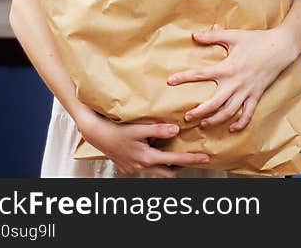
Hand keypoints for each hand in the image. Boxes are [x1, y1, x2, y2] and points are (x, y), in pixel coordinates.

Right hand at [79, 112, 209, 177]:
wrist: (95, 134)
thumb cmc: (115, 130)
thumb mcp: (138, 128)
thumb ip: (158, 129)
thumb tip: (176, 130)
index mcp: (146, 158)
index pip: (175, 160)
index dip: (191, 159)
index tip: (205, 158)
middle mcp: (141, 166)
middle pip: (168, 172)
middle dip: (182, 165)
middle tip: (193, 156)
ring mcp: (134, 168)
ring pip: (158, 170)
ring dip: (168, 163)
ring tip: (177, 150)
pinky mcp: (129, 166)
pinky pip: (148, 166)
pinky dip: (156, 160)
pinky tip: (157, 149)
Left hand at [167, 26, 296, 131]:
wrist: (281, 47)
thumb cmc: (257, 40)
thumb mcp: (234, 36)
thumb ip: (213, 36)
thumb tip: (194, 35)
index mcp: (228, 68)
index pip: (201, 74)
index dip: (184, 78)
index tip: (170, 81)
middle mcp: (236, 83)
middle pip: (214, 103)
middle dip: (199, 112)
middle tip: (187, 117)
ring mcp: (247, 91)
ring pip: (229, 112)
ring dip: (216, 120)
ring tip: (204, 124)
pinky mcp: (257, 95)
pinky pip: (248, 113)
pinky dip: (240, 124)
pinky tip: (231, 129)